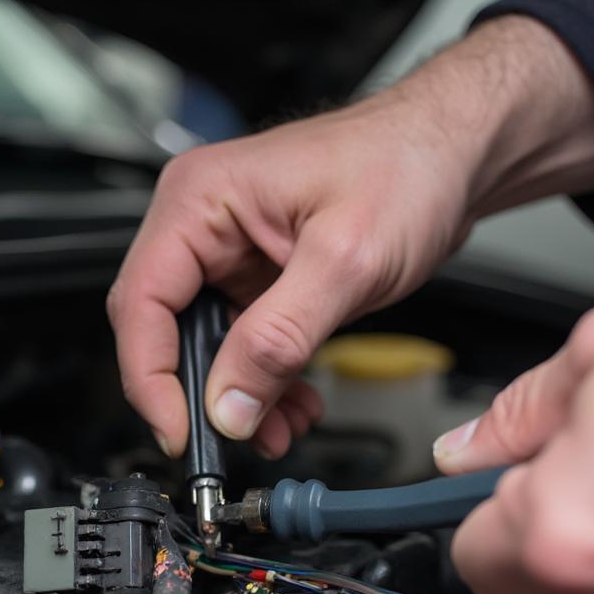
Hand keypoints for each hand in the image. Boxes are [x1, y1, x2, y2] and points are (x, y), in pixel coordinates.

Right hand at [108, 16, 593, 458]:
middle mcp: (201, 226)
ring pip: (204, 348)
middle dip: (199, 395)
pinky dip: (262, 384)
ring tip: (276, 428)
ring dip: (236, 398)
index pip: (141, 303)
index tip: (180, 431)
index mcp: (199, 200)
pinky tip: (292, 405)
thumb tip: (228, 405)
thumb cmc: (406, 166)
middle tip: (231, 437)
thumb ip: (279, 339)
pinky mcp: (255, 281)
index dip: (150, 377)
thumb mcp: (344, 260)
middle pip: (163, 331)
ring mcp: (227, 255)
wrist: (452, 157)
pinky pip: (240, 347)